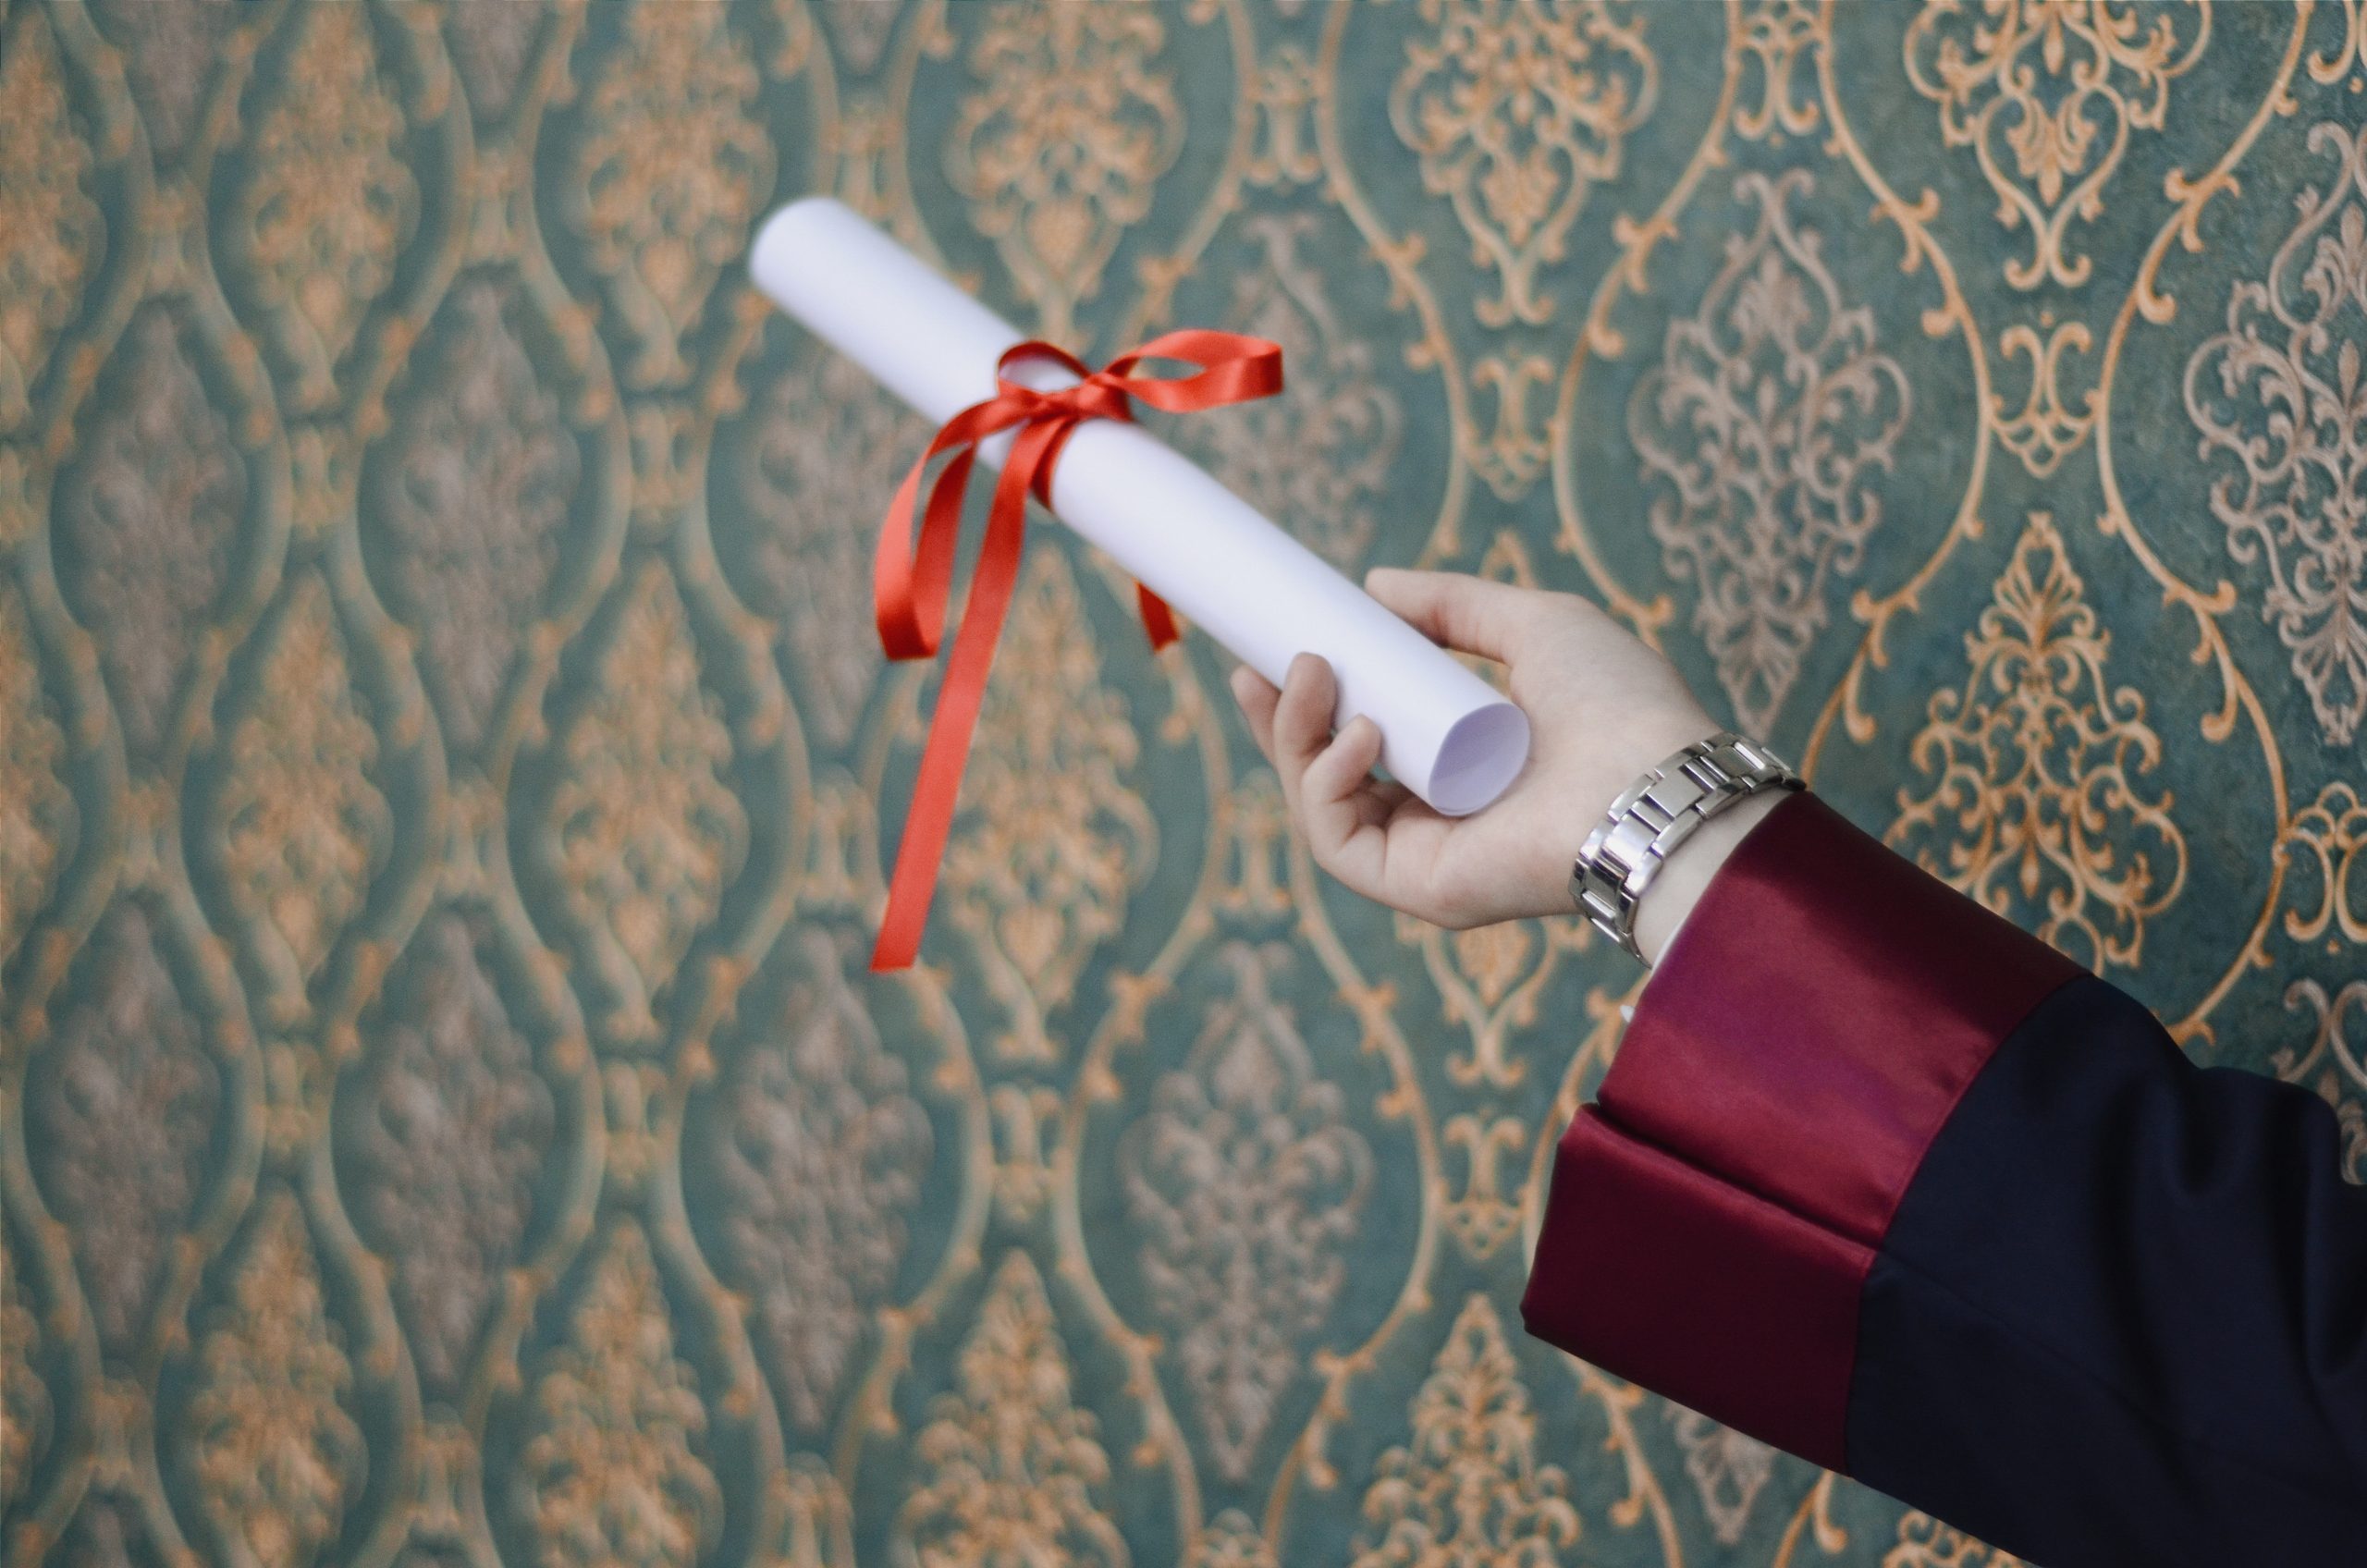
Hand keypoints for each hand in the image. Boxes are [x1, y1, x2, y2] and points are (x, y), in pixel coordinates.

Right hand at [1230, 568, 1775, 961]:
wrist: (1656, 779)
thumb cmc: (1619, 706)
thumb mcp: (1533, 626)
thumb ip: (1457, 605)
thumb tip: (1374, 587)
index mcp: (1461, 764)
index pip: (1363, 738)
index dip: (1314, 698)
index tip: (1285, 645)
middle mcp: (1437, 816)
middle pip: (1326, 776)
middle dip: (1280, 722)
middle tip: (1258, 666)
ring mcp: (1424, 856)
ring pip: (1319, 806)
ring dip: (1294, 739)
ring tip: (1310, 676)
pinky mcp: (1418, 889)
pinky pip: (1337, 844)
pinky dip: (1324, 786)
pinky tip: (1357, 735)